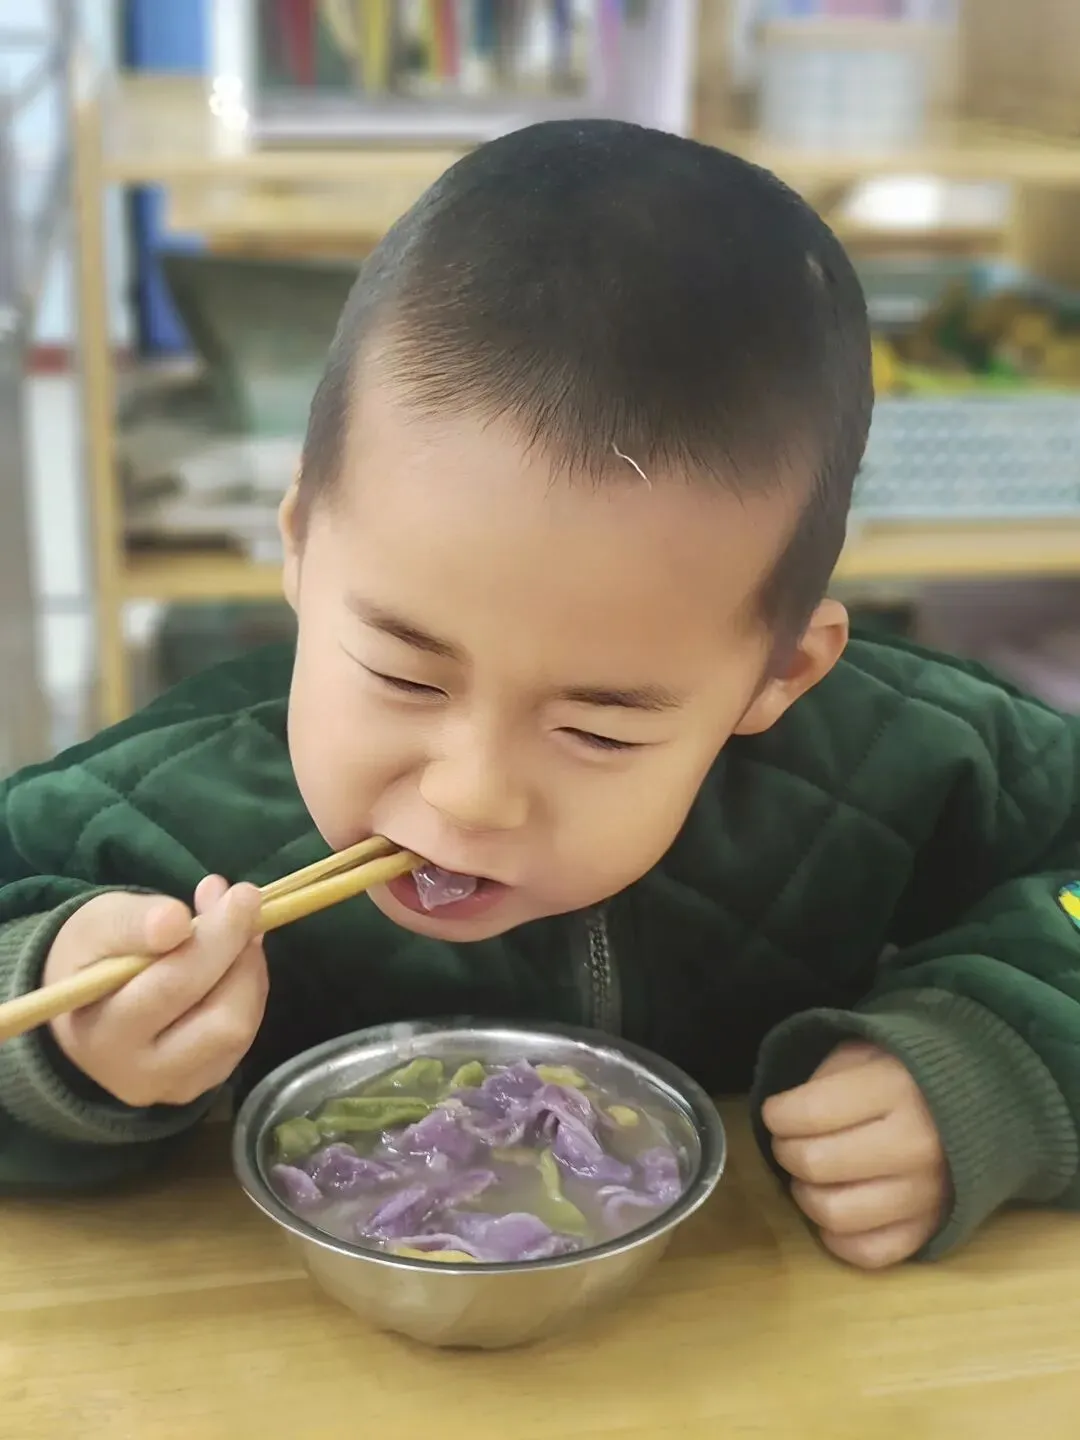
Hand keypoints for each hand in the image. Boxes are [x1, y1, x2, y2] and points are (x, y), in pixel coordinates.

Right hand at [45, 877, 267, 1108]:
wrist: (81, 1006)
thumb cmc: (91, 958)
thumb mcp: (98, 926)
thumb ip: (133, 923)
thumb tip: (176, 921)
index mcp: (104, 1034)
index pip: (173, 988)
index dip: (216, 940)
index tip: (241, 896)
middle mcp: (140, 1074)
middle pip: (221, 1021)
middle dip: (241, 956)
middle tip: (244, 903)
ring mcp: (176, 1085)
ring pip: (240, 1029)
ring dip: (249, 970)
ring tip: (235, 927)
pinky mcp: (204, 1082)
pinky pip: (244, 1036)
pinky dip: (248, 990)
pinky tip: (231, 960)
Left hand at [761, 1041, 948, 1268]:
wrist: (984, 1102)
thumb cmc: (908, 1072)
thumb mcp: (866, 1051)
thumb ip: (824, 1079)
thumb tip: (784, 1119)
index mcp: (896, 1089)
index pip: (809, 1114)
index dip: (777, 1115)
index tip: (777, 1112)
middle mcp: (914, 1145)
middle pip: (816, 1164)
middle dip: (787, 1152)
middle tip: (792, 1142)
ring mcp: (926, 1193)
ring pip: (836, 1214)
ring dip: (807, 1195)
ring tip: (812, 1175)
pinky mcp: (931, 1229)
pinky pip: (869, 1252)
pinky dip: (838, 1237)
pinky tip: (835, 1211)